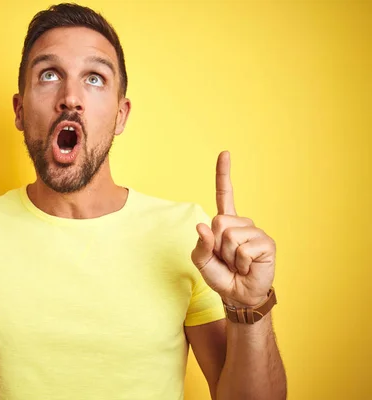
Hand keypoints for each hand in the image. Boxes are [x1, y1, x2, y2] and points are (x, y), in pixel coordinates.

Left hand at [191, 151, 274, 306]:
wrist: (239, 295)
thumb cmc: (221, 276)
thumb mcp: (202, 262)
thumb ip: (200, 245)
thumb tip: (201, 226)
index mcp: (226, 223)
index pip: (224, 195)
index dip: (223, 174)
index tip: (225, 153)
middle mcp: (242, 223)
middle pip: (218, 222)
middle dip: (216, 246)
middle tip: (226, 259)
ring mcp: (255, 232)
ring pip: (229, 237)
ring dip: (228, 256)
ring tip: (237, 264)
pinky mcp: (266, 244)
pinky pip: (242, 249)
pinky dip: (239, 262)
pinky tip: (247, 267)